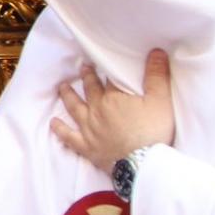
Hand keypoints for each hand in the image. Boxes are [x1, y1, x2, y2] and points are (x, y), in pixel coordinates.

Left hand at [50, 49, 174, 172]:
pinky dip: (60, 130)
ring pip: (75, 108)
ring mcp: (90, 129)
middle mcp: (98, 110)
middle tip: (82, 68)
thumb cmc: (154, 132)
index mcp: (114, 97)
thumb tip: (156, 51)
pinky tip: (53, 124)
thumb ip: (157, 76)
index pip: (110, 79)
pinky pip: (69, 137)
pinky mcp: (87, 147)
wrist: (143, 163)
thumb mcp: (161, 101)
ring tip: (62, 87)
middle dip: (87, 78)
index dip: (107, 69)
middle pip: (91, 90)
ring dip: (68, 96)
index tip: (102, 61)